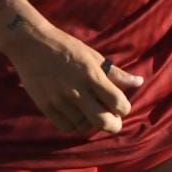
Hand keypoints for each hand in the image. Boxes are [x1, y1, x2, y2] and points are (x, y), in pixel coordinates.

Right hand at [0, 16, 144, 136]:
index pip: (117, 102)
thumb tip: (139, 82)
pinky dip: (75, 125)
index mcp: (92, 75)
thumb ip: (116, 73)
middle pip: (103, 121)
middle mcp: (77, 90)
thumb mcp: (94, 56)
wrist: (32, 44)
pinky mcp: (45, 106)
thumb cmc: (67, 48)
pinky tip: (77, 114)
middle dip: (114, 125)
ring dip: (92, 123)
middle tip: (114, 120)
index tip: (122, 106)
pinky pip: (66, 127)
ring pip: (84, 126)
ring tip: (92, 113)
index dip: (124, 108)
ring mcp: (60, 100)